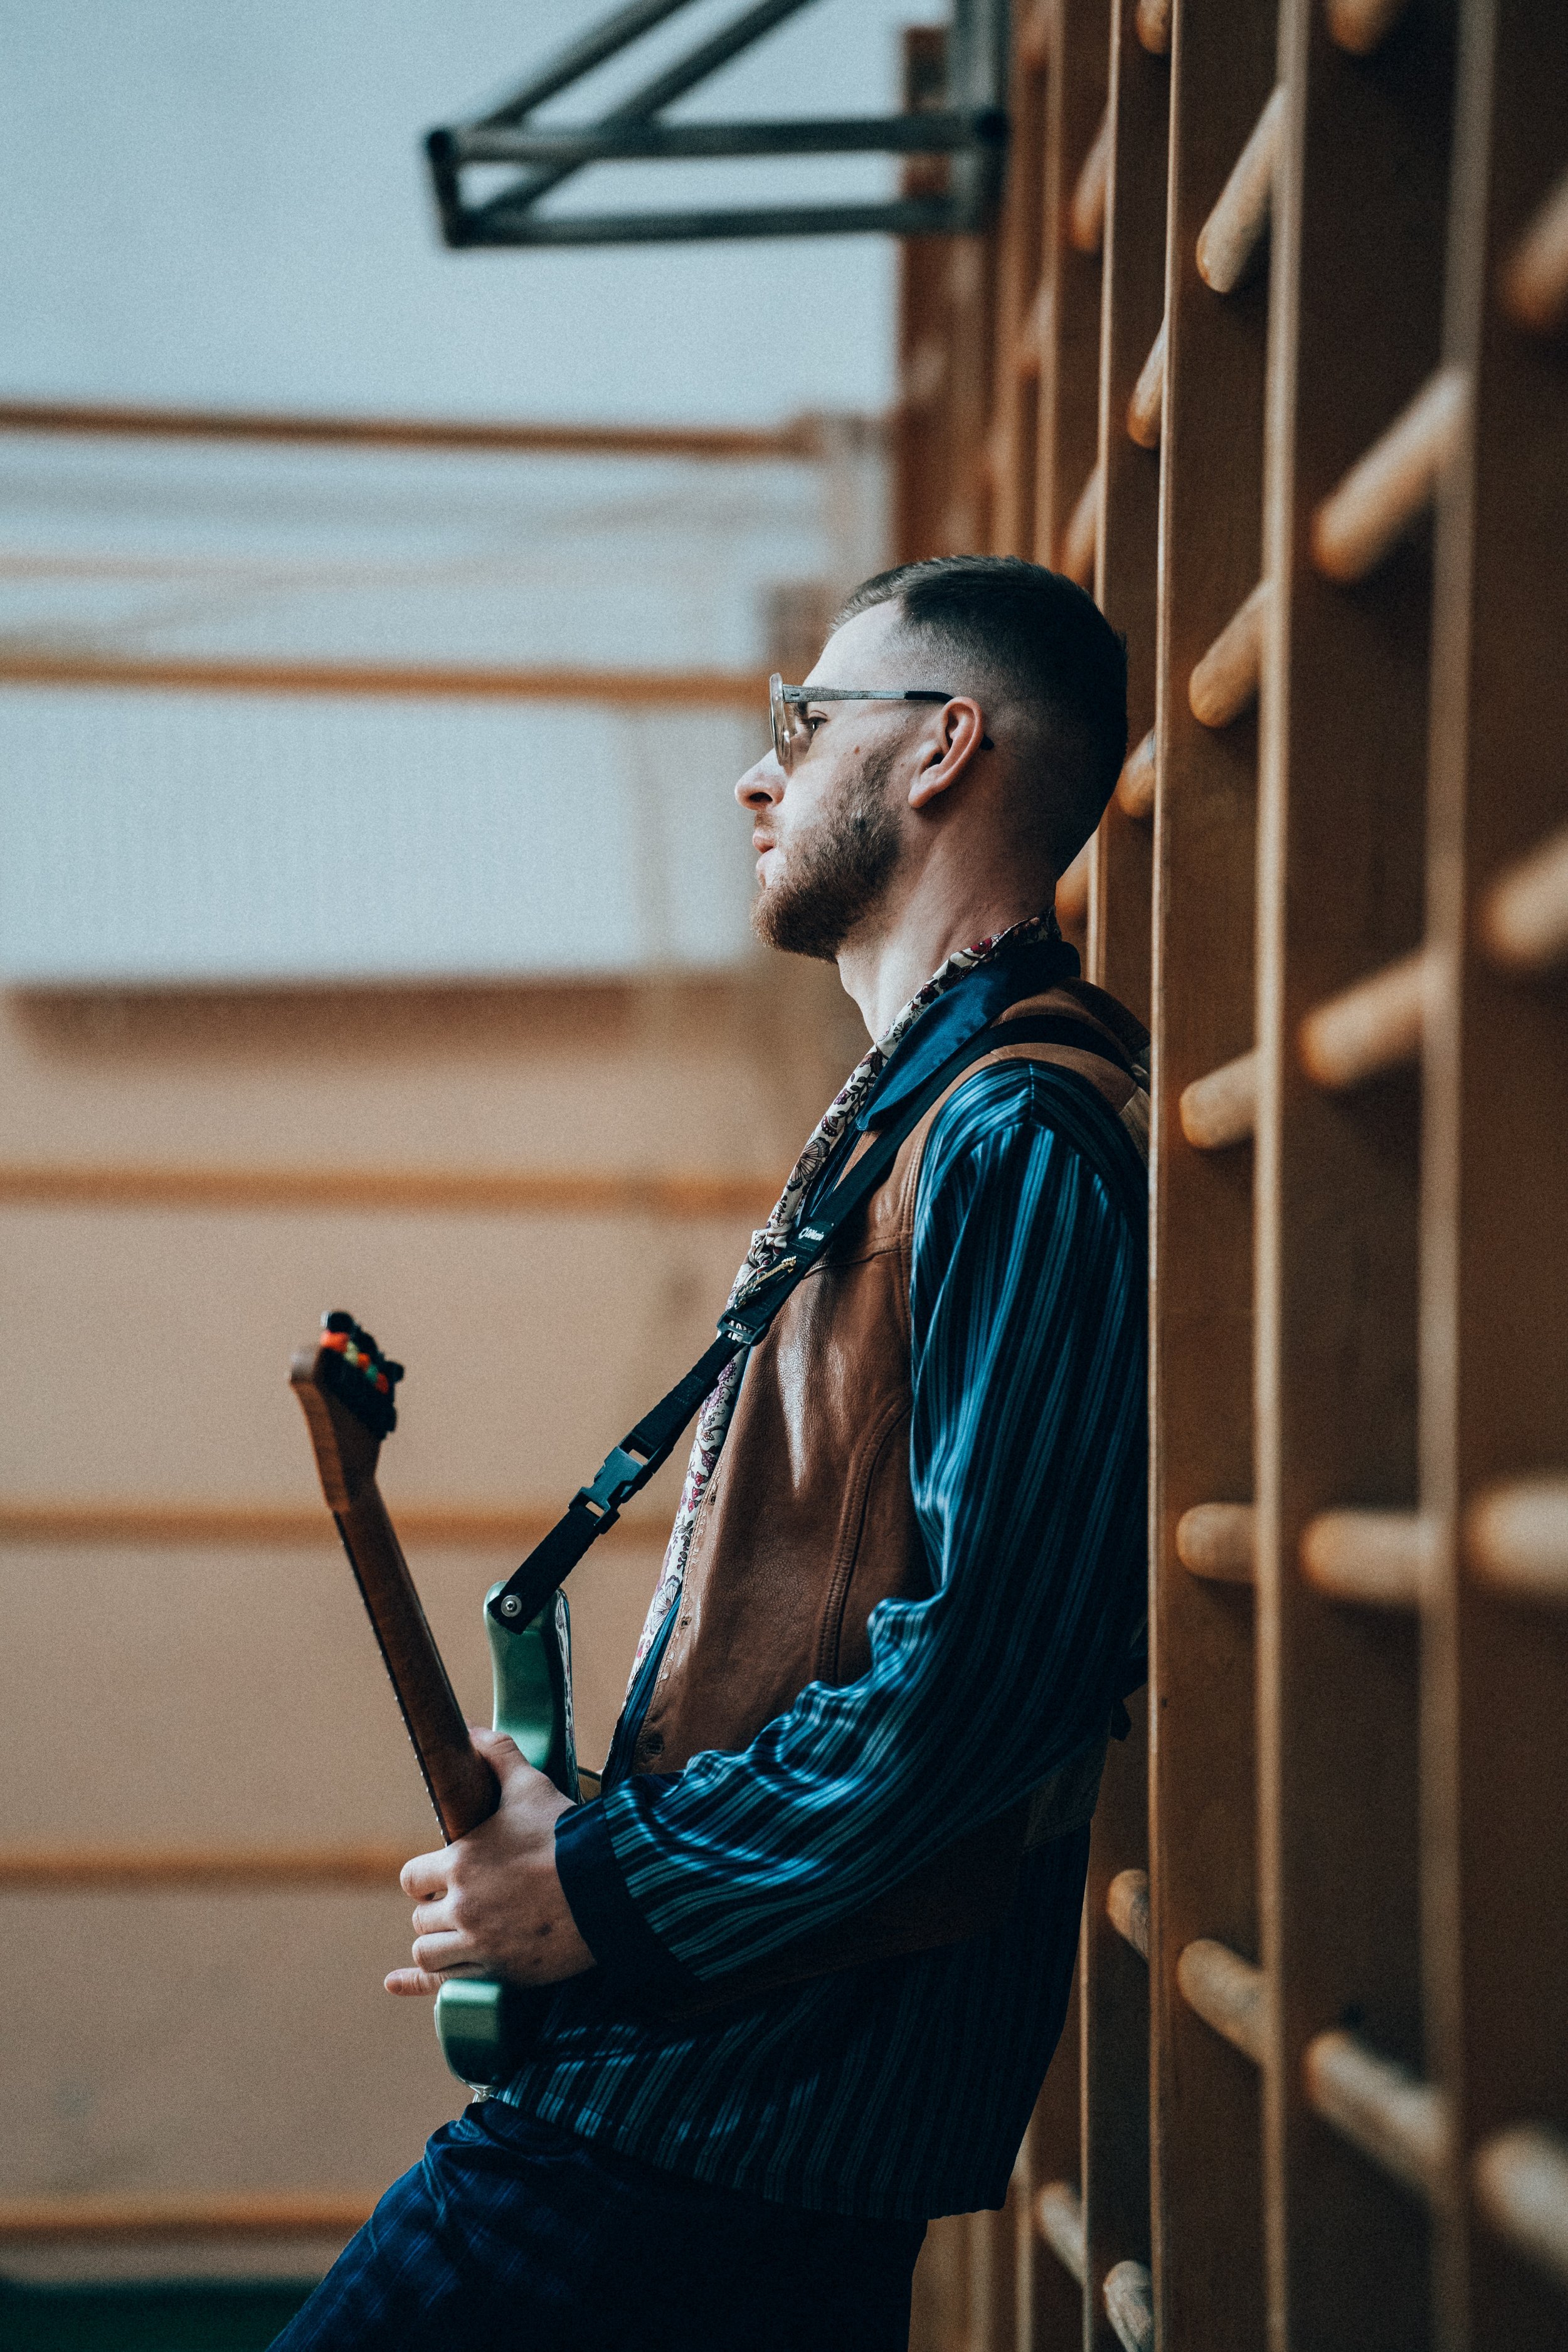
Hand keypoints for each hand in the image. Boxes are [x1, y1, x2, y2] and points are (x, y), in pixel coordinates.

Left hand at [385, 1727, 595, 1998]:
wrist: (607, 1886)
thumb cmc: (565, 1835)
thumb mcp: (531, 1786)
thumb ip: (498, 1755)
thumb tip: (474, 1731)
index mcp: (459, 1863)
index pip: (412, 1877)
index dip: (426, 1877)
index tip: (444, 1877)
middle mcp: (461, 1907)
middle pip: (422, 1916)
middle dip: (437, 1909)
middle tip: (466, 1902)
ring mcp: (478, 1944)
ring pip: (429, 1951)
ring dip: (437, 1942)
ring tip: (456, 1934)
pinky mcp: (498, 1972)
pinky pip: (442, 1985)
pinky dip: (414, 1984)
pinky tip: (395, 1983)